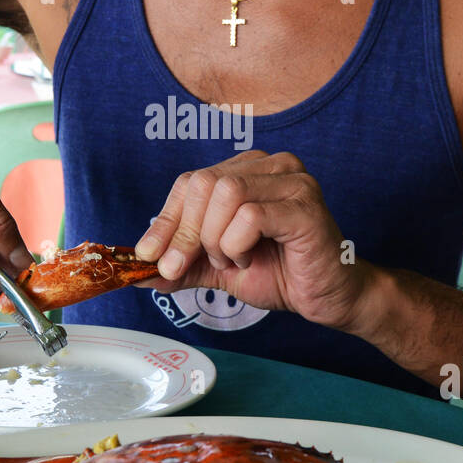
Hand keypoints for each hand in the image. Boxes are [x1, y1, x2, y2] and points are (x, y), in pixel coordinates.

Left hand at [134, 150, 373, 332]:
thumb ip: (181, 262)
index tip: (149, 255)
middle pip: (204, 183)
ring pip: (225, 193)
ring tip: (233, 260)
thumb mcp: (216, 267)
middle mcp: (272, 164)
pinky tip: (250, 259)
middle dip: (185, 233)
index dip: (165, 220)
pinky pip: (250, 215)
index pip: (191, 181)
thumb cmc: (280, 273)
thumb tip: (136, 270)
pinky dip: (238, 244)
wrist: (326, 298)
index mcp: (249, 169)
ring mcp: (292, 180)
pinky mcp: (305, 206)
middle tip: (185, 267)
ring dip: (216, 239)